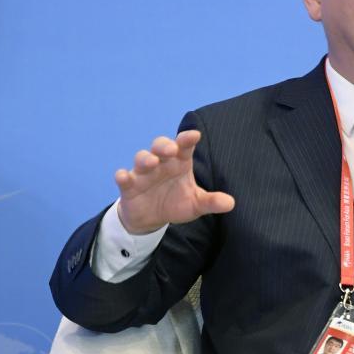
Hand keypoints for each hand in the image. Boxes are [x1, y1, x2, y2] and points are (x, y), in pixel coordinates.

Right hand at [114, 130, 234, 234]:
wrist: (151, 218)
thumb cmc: (176, 203)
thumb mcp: (196, 204)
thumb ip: (211, 202)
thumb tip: (231, 203)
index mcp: (180, 163)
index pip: (184, 146)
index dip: (188, 139)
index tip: (195, 135)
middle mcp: (162, 164)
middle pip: (161, 146)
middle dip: (164, 145)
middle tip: (171, 149)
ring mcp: (144, 173)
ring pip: (142, 158)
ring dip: (145, 158)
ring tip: (152, 162)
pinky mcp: (129, 186)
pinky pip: (123, 178)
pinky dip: (122, 176)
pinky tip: (123, 176)